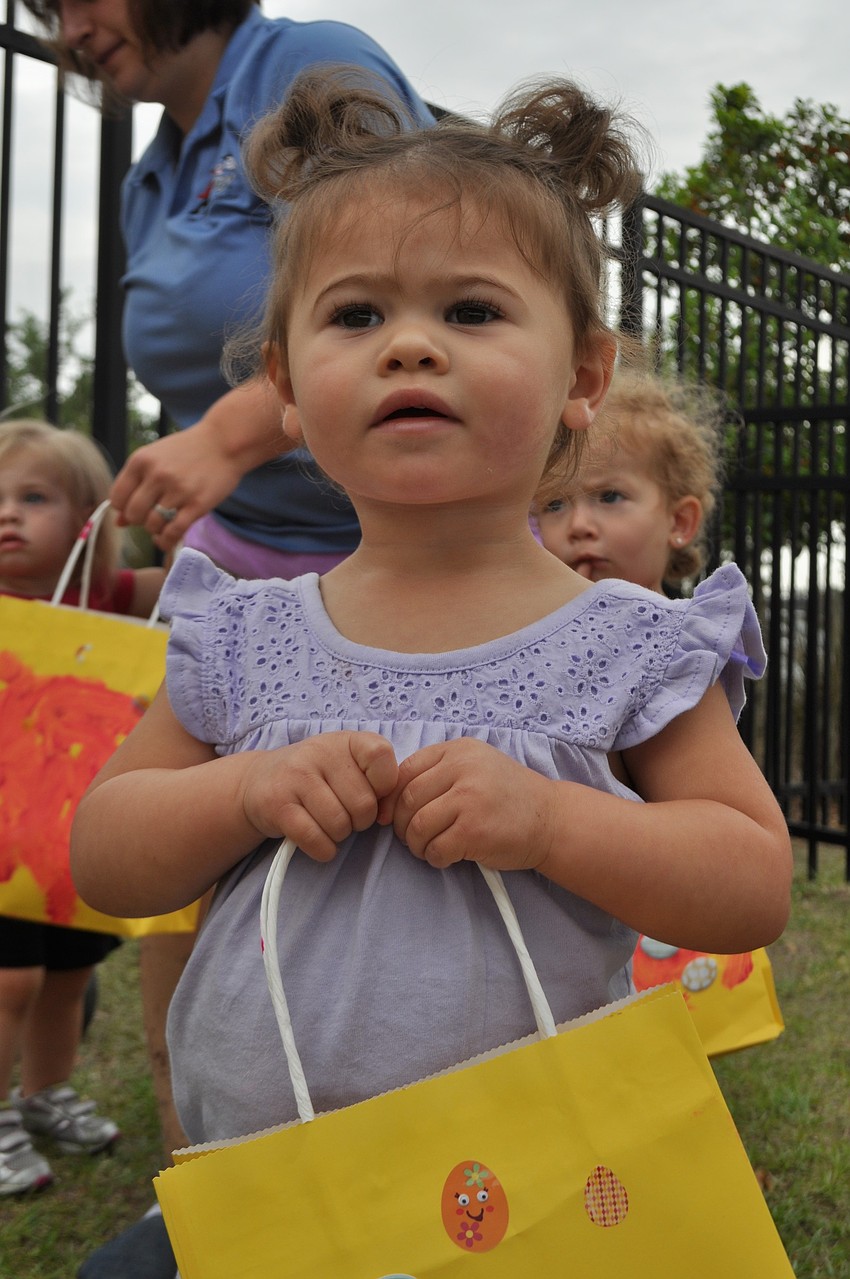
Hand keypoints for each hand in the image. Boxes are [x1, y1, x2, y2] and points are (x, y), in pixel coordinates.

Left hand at [110, 378, 289, 550]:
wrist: (224, 442)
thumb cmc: (188, 450)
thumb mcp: (156, 458)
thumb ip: (135, 485)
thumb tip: (119, 522)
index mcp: (141, 461)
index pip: (117, 498)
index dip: (123, 509)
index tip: (134, 510)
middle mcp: (157, 475)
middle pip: (133, 515)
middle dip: (139, 521)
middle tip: (151, 516)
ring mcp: (178, 490)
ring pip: (153, 525)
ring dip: (155, 530)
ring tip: (164, 523)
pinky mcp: (197, 504)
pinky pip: (174, 532)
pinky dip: (166, 541)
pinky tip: (167, 539)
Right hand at [240, 732, 398, 860]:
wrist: (258, 781)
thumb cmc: (316, 777)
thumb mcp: (347, 764)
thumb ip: (376, 780)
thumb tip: (387, 814)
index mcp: (344, 740)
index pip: (380, 756)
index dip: (385, 785)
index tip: (372, 793)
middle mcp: (319, 752)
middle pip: (364, 804)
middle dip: (360, 820)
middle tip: (345, 814)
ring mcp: (295, 777)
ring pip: (340, 825)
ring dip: (339, 835)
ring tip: (327, 823)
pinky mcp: (277, 806)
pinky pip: (315, 839)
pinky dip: (323, 849)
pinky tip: (318, 840)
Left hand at [383, 738, 555, 872]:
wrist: (551, 819)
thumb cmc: (508, 797)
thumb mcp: (476, 767)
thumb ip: (439, 773)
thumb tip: (391, 800)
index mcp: (459, 750)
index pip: (406, 770)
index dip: (392, 798)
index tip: (394, 815)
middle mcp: (463, 769)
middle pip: (407, 800)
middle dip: (402, 825)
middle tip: (413, 837)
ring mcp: (469, 799)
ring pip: (417, 826)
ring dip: (417, 845)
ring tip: (430, 848)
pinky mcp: (474, 831)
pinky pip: (435, 848)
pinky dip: (435, 858)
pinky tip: (448, 856)